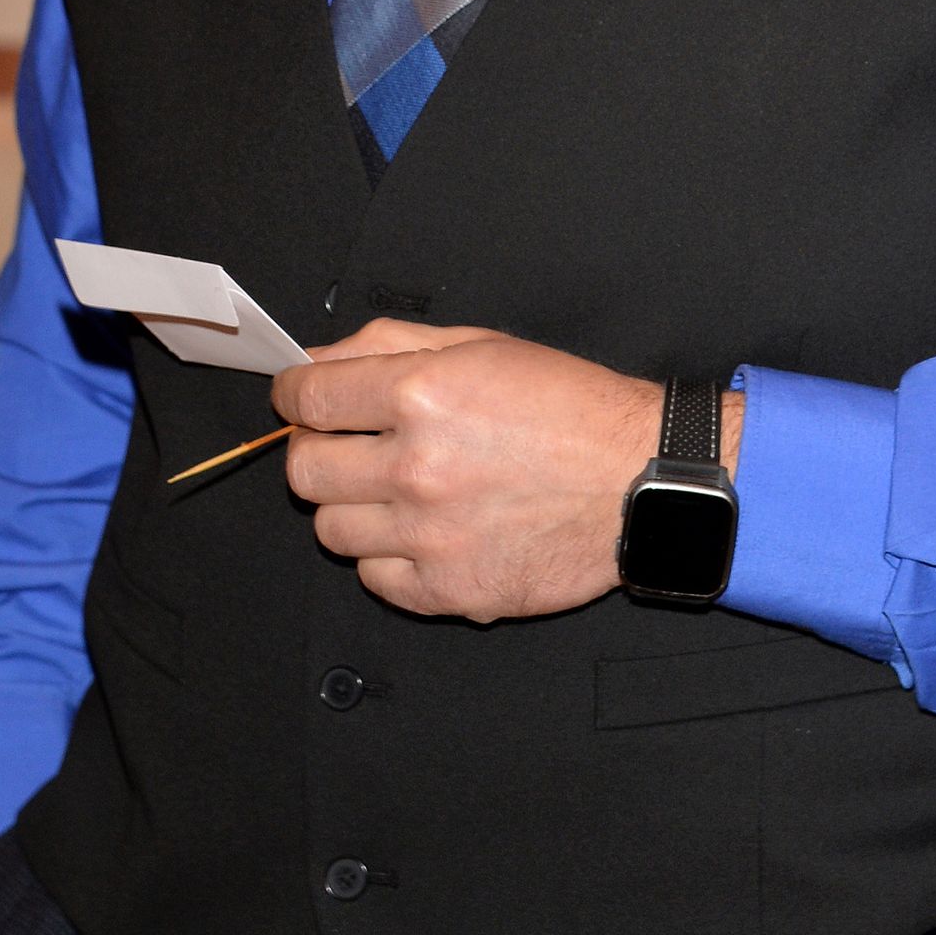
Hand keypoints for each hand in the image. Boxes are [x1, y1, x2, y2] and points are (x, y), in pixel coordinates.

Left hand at [274, 319, 722, 622]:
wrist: (640, 481)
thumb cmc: (570, 408)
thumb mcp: (482, 345)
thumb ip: (389, 344)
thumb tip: (318, 361)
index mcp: (422, 394)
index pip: (309, 398)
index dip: (295, 394)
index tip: (301, 400)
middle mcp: (418, 466)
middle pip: (304, 471)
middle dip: (316, 452)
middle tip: (348, 446)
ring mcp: (431, 536)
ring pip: (331, 530)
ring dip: (352, 508)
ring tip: (395, 491)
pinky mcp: (450, 590)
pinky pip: (374, 579)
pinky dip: (387, 558)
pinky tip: (423, 532)